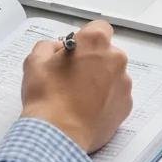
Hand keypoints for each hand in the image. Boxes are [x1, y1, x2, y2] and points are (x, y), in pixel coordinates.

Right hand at [20, 20, 132, 153]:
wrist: (58, 134)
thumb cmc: (47, 97)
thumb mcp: (35, 61)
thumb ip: (48, 46)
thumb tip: (57, 49)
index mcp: (95, 42)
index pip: (98, 28)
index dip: (85, 39)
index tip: (76, 50)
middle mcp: (115, 59)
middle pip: (106, 53)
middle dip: (92, 61)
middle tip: (72, 76)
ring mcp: (123, 84)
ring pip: (112, 75)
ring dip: (99, 81)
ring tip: (77, 97)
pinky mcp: (126, 106)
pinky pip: (116, 97)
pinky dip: (105, 100)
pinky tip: (86, 109)